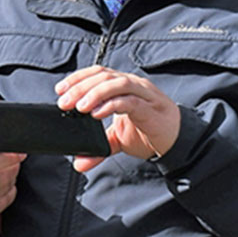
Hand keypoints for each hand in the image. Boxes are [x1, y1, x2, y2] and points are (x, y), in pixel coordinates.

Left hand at [55, 65, 180, 172]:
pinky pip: (130, 101)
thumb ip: (99, 148)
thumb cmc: (149, 133)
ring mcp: (143, 95)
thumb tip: (80, 163)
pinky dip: (112, 105)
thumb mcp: (118, 140)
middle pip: (104, 76)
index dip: (78, 78)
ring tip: (79, 107)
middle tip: (64, 102)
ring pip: (117, 84)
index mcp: (123, 86)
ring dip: (95, 93)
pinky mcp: (150, 108)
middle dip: (81, 87)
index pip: (98, 73)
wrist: (177, 141)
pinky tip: (97, 113)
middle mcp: (133, 85)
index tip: (60, 90)